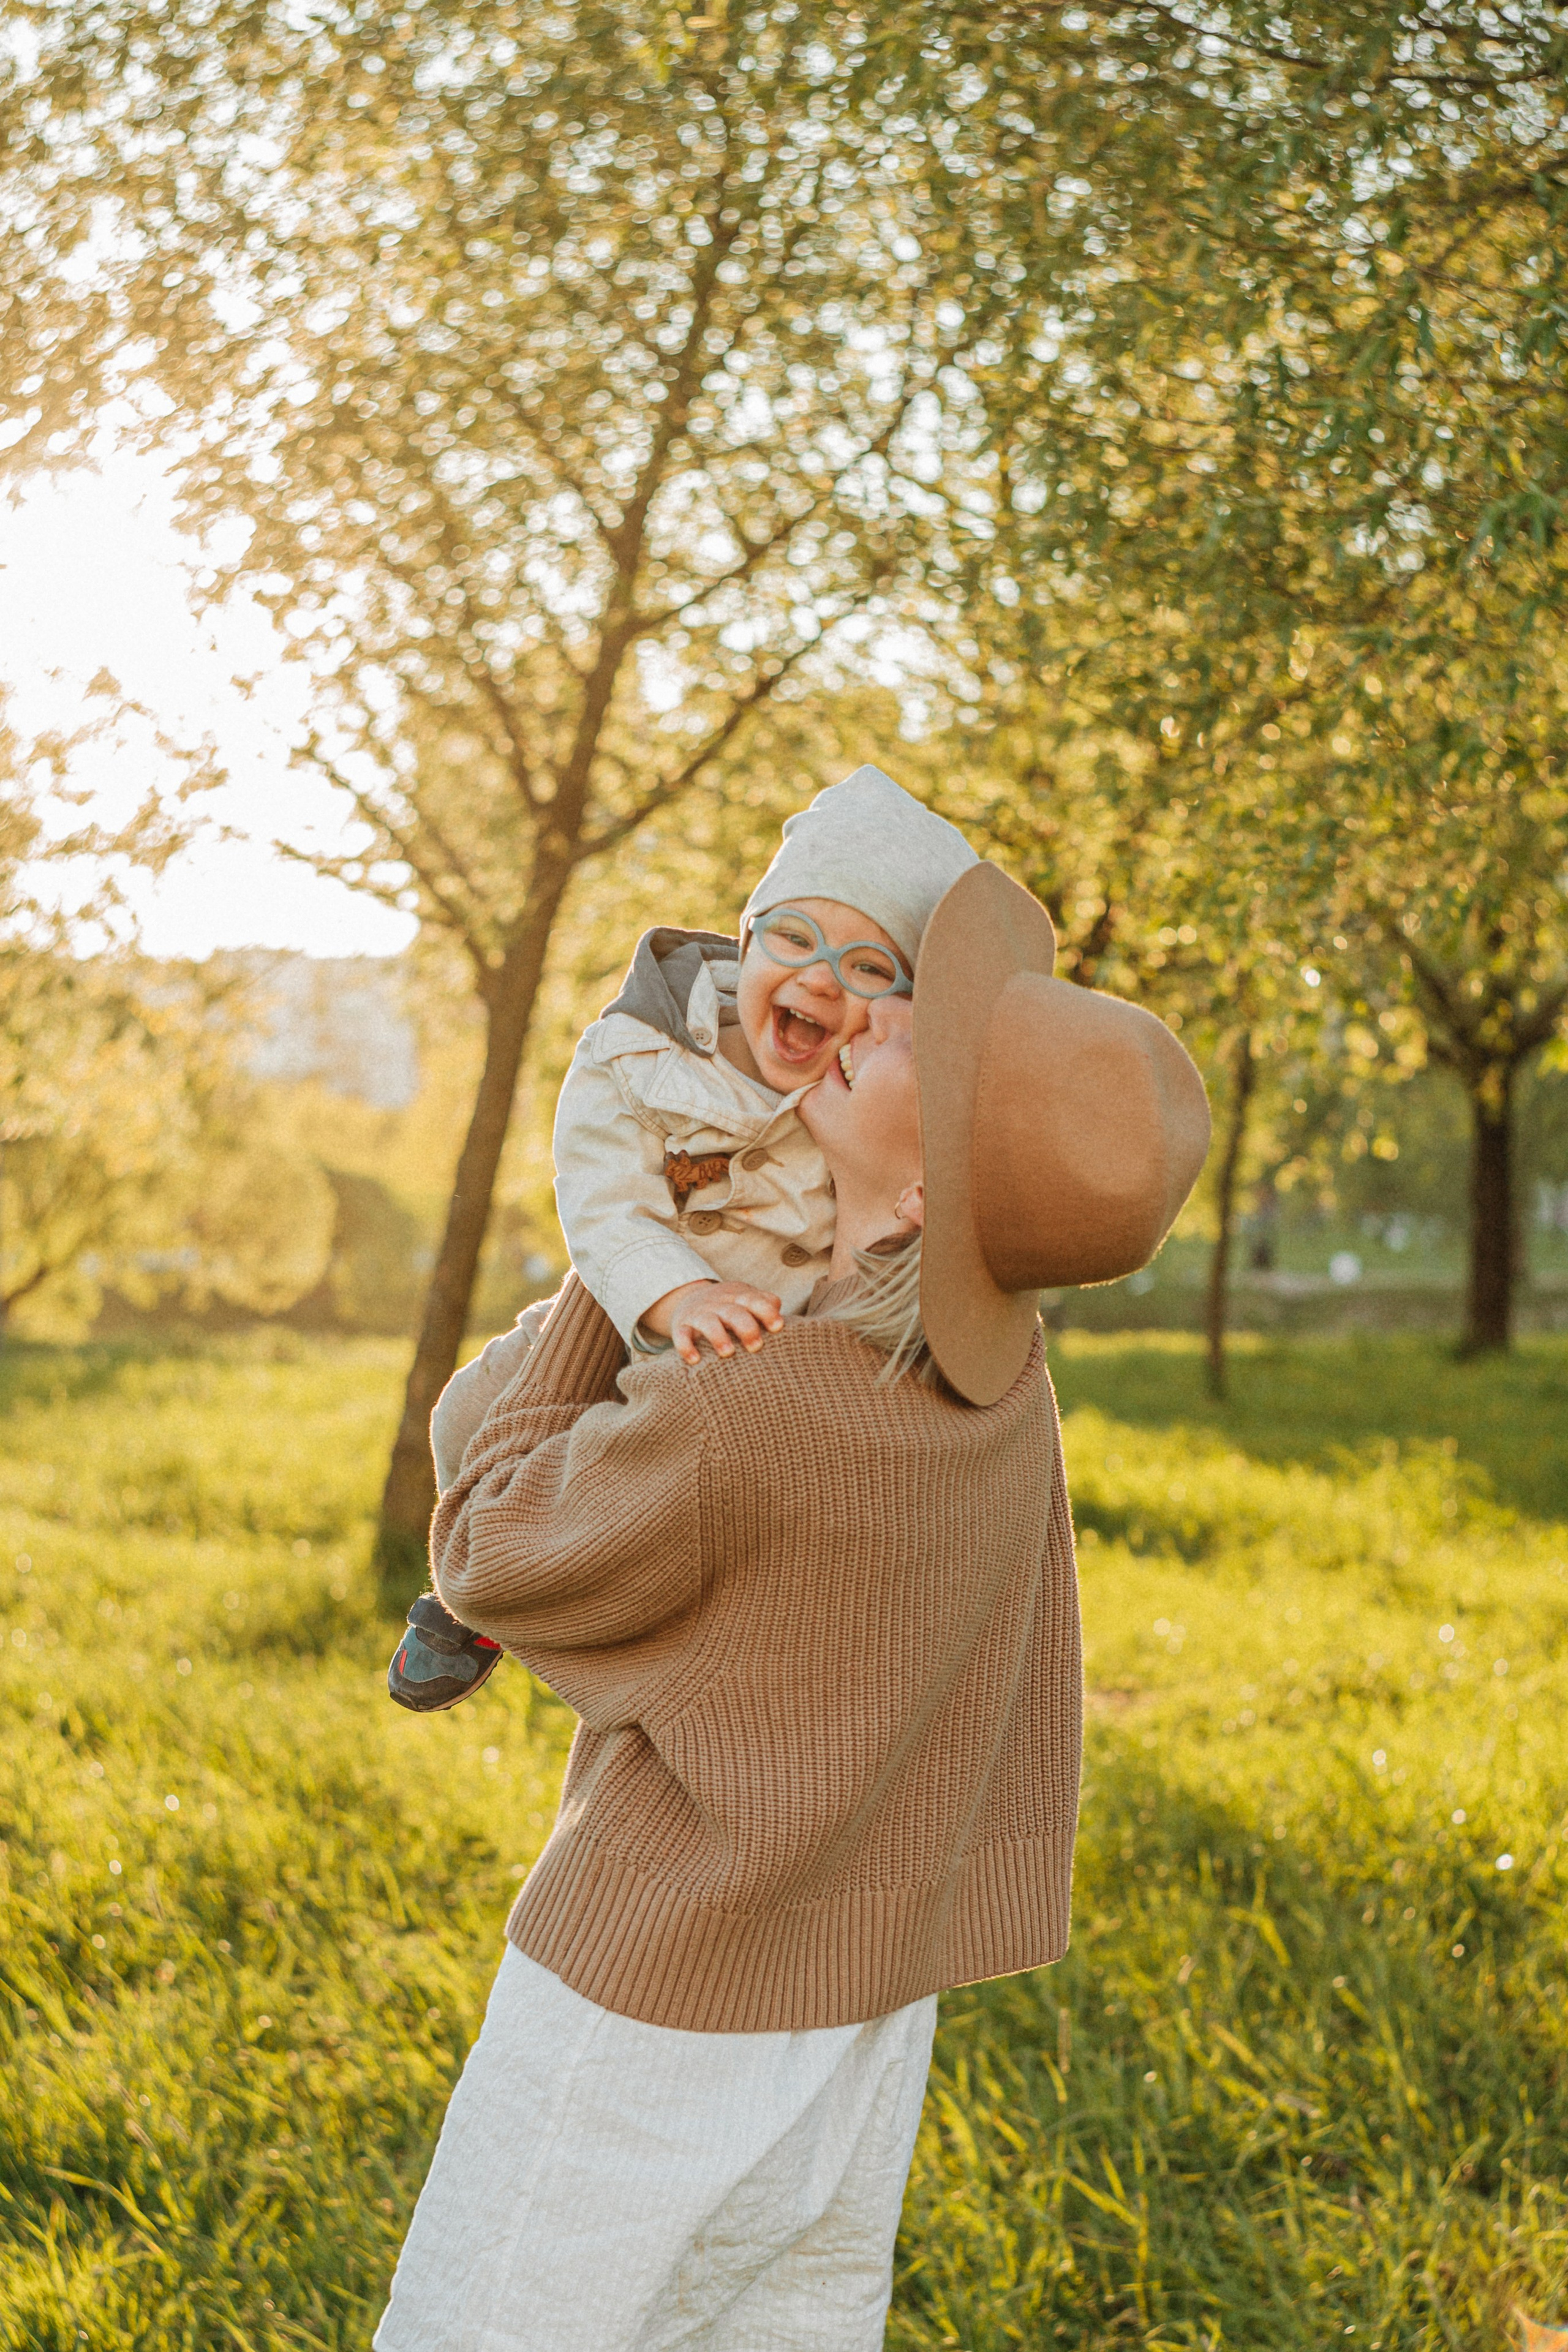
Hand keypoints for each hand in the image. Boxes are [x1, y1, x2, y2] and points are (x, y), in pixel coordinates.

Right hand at [641, 1279, 783, 1365]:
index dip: (766, 1312)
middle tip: (756, 1347)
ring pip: (708, 1322)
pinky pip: (681, 1335)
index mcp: (738, 1296)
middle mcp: (718, 1303)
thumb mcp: (746, 1298)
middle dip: (746, 1328)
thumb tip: (781, 1317)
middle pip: (733, 1312)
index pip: (754, 1300)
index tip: (777, 1327)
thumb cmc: (730, 1306)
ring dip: (718, 1336)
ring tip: (728, 1353)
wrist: (690, 1298)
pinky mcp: (681, 1326)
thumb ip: (765, 1304)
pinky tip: (695, 1360)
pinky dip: (686, 1346)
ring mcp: (699, 1314)